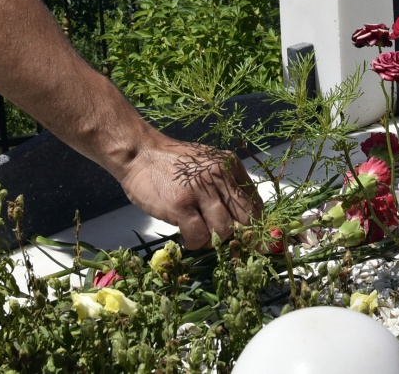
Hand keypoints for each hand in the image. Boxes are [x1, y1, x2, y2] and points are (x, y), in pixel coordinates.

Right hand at [116, 134, 261, 248]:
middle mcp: (219, 176)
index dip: (258, 228)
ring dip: (214, 241)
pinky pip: (199, 236)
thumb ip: (227, 185)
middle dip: (240, 239)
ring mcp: (200, 190)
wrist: (140, 152)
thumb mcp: (208, 164)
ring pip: (224, 231)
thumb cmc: (174, 163)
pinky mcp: (180, 205)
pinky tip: (186, 237)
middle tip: (228, 246)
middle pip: (245, 219)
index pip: (256, 203)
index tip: (255, 244)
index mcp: (230, 166)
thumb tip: (245, 221)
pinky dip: (195, 243)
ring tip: (200, 235)